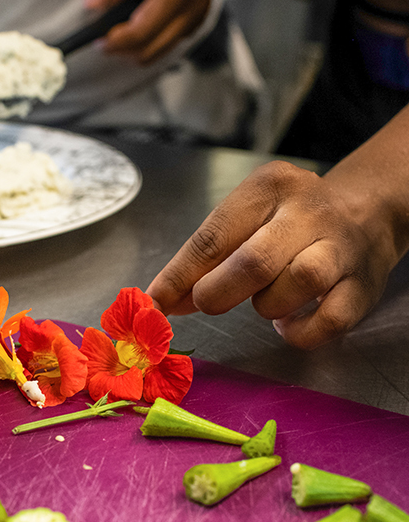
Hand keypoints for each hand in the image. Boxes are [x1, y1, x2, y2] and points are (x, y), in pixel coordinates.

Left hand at [86, 0, 219, 62]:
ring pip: (156, 53)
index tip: (101, 42)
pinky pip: (163, 45)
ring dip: (134, 46)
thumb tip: (95, 0)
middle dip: (124, 49)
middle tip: (104, 40)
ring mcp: (194, 20)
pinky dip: (146, 40)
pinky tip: (137, 22)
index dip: (119, 42)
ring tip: (120, 29)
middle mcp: (191, 8)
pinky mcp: (191, 27)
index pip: (144, 30)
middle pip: (150, 50)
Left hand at [147, 146, 408, 349]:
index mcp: (268, 189)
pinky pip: (329, 321)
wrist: (365, 213)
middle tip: (208, 302)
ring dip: (269, 305)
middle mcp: (307, 213)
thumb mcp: (246, 221)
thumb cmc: (287, 222)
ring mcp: (341, 248)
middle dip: (219, 292)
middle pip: (254, 261)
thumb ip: (206, 258)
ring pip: (299, 282)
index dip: (178, 276)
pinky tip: (290, 324)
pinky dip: (301, 332)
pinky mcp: (362, 286)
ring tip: (266, 302)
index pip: (212, 237)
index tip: (155, 303)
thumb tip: (163, 301)